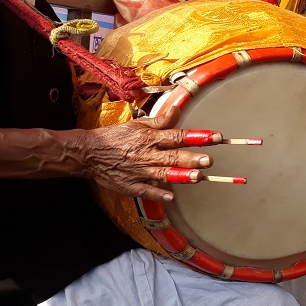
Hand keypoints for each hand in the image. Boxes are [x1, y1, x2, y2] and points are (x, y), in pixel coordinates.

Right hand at [76, 107, 212, 203]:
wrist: (89, 153)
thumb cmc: (115, 137)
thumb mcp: (137, 124)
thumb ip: (160, 121)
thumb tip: (177, 109)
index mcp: (149, 138)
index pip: (177, 136)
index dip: (197, 136)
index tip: (216, 137)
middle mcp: (147, 154)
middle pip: (173, 156)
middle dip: (192, 158)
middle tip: (209, 160)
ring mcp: (139, 171)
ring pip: (163, 173)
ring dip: (181, 175)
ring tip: (197, 177)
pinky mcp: (130, 186)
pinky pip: (145, 191)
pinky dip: (157, 193)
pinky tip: (170, 196)